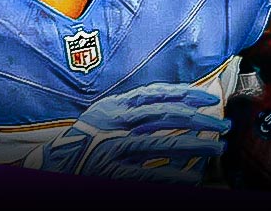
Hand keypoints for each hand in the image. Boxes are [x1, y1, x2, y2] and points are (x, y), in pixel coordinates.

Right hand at [31, 83, 229, 184]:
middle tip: (223, 125)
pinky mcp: (110, 174)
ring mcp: (112, 149)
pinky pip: (150, 175)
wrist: (47, 170)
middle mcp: (113, 124)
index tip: (208, 98)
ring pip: (164, 143)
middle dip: (200, 119)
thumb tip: (166, 106)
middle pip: (166, 115)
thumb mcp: (100, 119)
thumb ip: (128, 111)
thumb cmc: (78, 146)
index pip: (156, 94)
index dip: (186, 93)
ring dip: (196, 146)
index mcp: (112, 107)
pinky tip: (193, 178)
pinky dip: (174, 175)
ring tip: (217, 148)